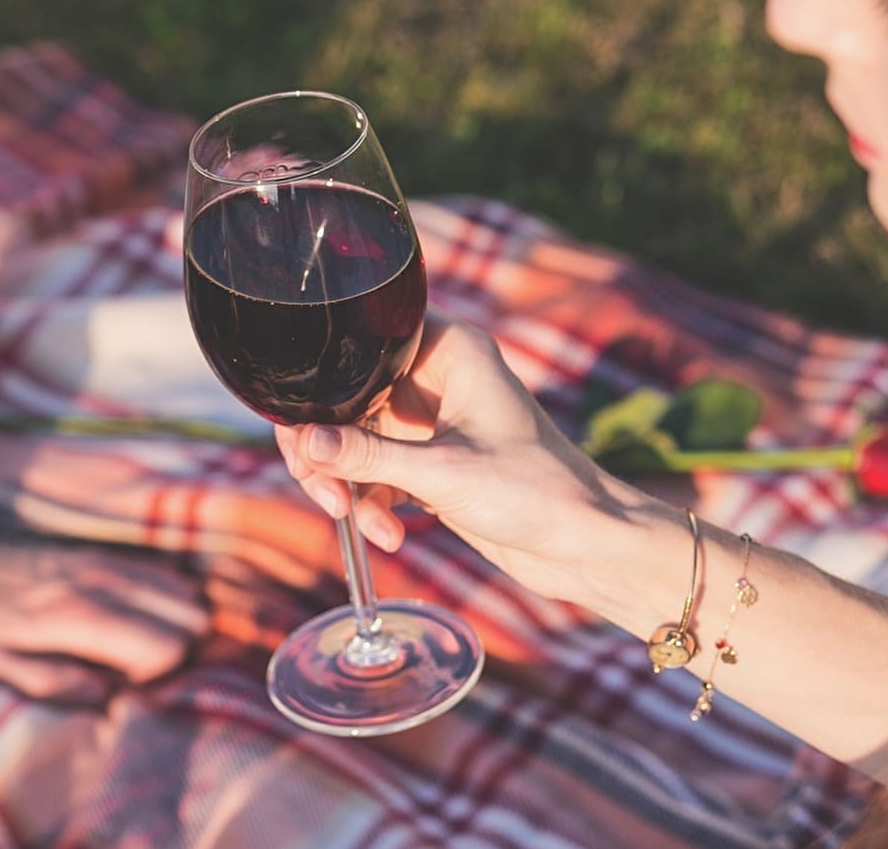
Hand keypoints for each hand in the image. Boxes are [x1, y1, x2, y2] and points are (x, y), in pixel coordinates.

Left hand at [0, 541, 207, 703]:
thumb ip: (52, 684)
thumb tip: (107, 696)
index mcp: (76, 617)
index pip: (166, 644)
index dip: (161, 675)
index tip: (129, 687)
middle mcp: (101, 582)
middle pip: (190, 615)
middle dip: (181, 648)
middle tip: (142, 669)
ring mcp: (105, 562)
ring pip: (184, 590)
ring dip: (177, 623)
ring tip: (141, 646)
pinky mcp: (102, 553)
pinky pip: (163, 571)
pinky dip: (168, 598)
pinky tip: (141, 620)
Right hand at [275, 316, 666, 605]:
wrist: (585, 545)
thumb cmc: (536, 492)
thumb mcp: (443, 474)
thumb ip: (366, 457)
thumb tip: (302, 444)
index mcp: (449, 349)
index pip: (363, 341)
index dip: (326, 382)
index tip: (308, 431)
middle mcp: (435, 376)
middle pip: (346, 399)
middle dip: (328, 452)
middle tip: (327, 493)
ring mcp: (429, 421)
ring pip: (353, 441)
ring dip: (348, 485)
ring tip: (359, 522)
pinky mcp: (429, 461)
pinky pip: (374, 473)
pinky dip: (372, 504)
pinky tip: (389, 534)